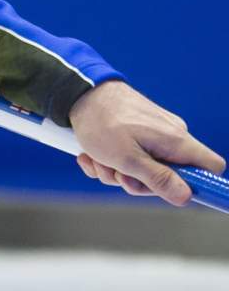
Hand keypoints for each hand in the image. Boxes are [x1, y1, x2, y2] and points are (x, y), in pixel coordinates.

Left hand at [70, 80, 224, 205]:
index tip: (172, 192)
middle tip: (116, 174)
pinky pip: (129, 157)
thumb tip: (187, 196)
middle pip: (170, 177)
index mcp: (177, 141)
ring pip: (143, 169)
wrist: (79, 93)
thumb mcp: (128, 159)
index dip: (200, 184)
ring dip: (115, 172)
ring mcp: (154, 134)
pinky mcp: (137, 132)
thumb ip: (158, 179)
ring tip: (97, 159)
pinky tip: (90, 155)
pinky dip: (108, 161)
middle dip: (137, 182)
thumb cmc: (102, 123)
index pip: (211, 167)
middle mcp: (171, 137)